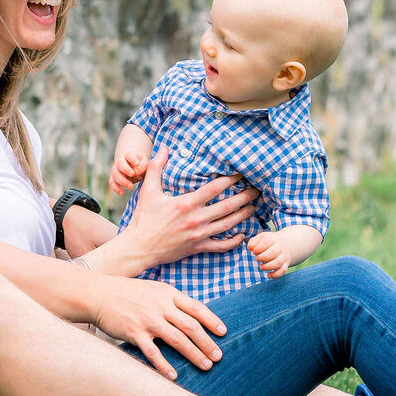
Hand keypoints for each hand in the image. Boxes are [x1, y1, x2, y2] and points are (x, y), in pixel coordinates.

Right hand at [90, 273, 226, 379]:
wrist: (100, 294)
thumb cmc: (129, 293)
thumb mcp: (155, 290)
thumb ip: (173, 301)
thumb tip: (194, 316)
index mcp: (168, 294)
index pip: (196, 308)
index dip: (212, 321)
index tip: (223, 333)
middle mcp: (161, 306)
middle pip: (191, 326)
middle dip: (207, 343)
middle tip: (218, 356)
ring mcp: (148, 320)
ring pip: (177, 340)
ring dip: (193, 354)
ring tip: (205, 366)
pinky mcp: (134, 333)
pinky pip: (153, 352)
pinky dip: (164, 366)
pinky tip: (174, 376)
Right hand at [109, 151, 148, 194]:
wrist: (134, 166)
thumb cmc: (141, 164)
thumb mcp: (145, 163)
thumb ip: (143, 166)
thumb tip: (136, 172)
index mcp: (129, 155)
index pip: (129, 155)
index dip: (132, 159)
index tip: (137, 163)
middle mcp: (120, 162)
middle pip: (120, 164)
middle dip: (126, 170)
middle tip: (132, 175)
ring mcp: (116, 170)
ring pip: (115, 174)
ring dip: (122, 181)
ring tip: (131, 186)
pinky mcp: (114, 178)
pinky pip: (112, 183)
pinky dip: (116, 188)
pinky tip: (122, 193)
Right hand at [117, 149, 257, 265]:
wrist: (139, 247)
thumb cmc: (143, 219)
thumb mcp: (148, 190)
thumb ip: (156, 167)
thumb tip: (164, 148)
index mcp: (186, 203)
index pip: (215, 188)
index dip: (231, 180)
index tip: (241, 174)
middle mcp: (196, 219)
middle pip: (227, 206)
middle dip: (244, 197)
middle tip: (256, 190)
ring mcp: (199, 235)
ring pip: (228, 225)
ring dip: (243, 216)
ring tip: (254, 207)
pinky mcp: (198, 248)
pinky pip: (221, 246)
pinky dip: (233, 242)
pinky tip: (242, 235)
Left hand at [247, 232, 292, 277]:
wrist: (284, 244)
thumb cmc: (268, 242)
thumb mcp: (261, 238)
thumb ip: (253, 241)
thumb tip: (250, 247)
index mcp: (272, 239)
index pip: (266, 242)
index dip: (258, 248)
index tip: (253, 251)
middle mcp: (279, 247)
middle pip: (273, 252)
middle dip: (263, 257)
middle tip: (257, 259)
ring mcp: (283, 256)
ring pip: (278, 262)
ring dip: (268, 266)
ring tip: (261, 267)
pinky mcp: (285, 264)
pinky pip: (283, 270)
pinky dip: (276, 274)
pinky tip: (268, 275)